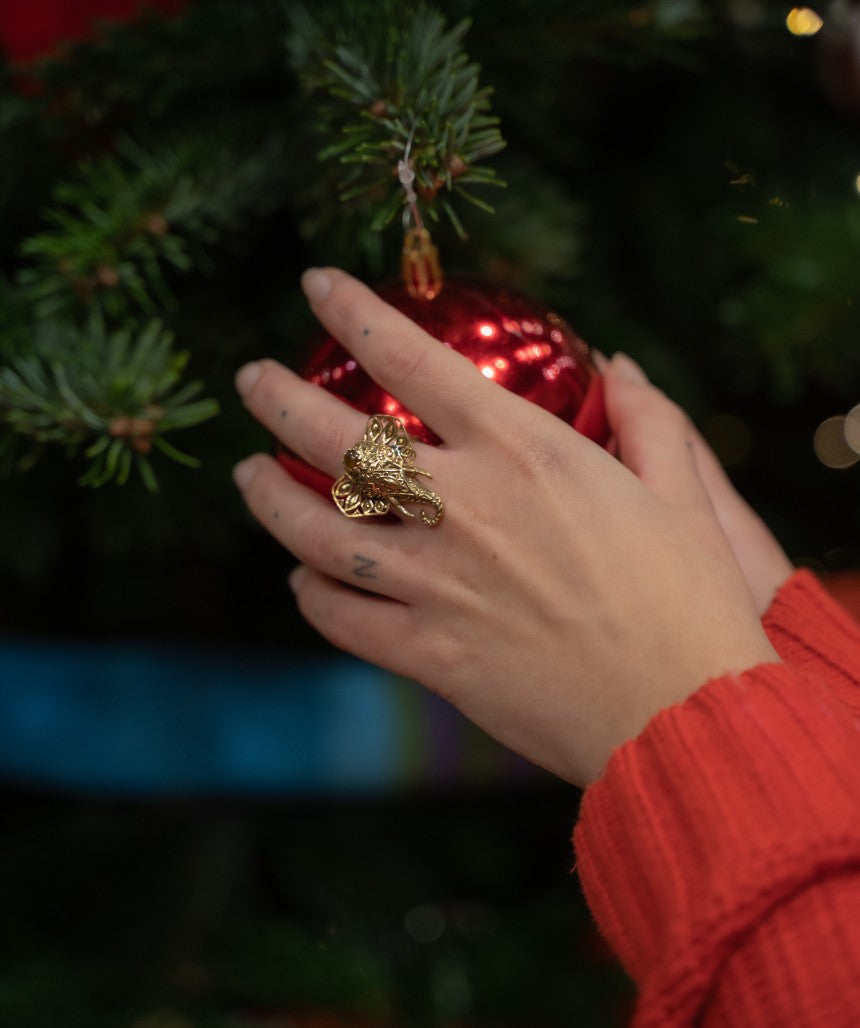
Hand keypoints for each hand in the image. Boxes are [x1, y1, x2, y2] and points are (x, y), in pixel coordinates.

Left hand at [233, 268, 778, 785]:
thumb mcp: (680, 494)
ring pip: (317, 531)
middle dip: (278, 400)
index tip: (316, 285)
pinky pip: (344, 619)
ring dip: (268, 498)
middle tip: (251, 379)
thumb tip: (621, 363)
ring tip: (247, 475)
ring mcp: (438, 585)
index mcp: (524, 453)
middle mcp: (465, 509)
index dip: (354, 313)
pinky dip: (313, 595)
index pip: (413, 361)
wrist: (682, 715)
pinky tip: (302, 579)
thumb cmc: (690, 601)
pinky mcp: (429, 655)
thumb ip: (648, 418)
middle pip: (338, 441)